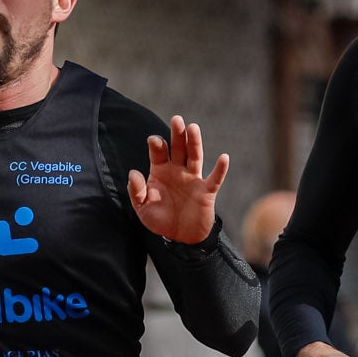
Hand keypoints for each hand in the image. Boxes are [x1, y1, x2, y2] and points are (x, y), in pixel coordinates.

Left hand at [128, 114, 229, 244]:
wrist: (180, 238)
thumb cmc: (160, 220)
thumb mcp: (142, 208)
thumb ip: (137, 191)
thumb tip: (133, 172)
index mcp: (161, 170)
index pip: (159, 152)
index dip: (157, 144)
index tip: (155, 142)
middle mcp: (178, 170)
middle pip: (178, 148)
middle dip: (177, 134)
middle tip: (176, 119)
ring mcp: (193, 179)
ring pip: (195, 157)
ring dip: (195, 143)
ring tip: (193, 127)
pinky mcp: (206, 192)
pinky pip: (214, 179)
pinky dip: (220, 169)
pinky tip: (224, 158)